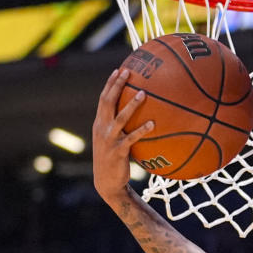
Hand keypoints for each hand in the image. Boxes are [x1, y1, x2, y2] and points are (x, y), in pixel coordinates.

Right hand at [92, 68, 153, 199]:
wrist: (107, 183)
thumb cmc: (113, 160)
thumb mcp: (112, 140)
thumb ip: (119, 127)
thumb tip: (138, 114)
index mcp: (99, 124)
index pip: (103, 99)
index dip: (110, 84)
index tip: (119, 70)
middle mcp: (102, 128)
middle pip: (108, 102)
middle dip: (117, 85)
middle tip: (128, 72)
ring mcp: (109, 140)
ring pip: (120, 118)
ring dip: (131, 105)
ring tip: (143, 93)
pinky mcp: (118, 151)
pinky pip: (132, 138)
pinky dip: (142, 130)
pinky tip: (153, 124)